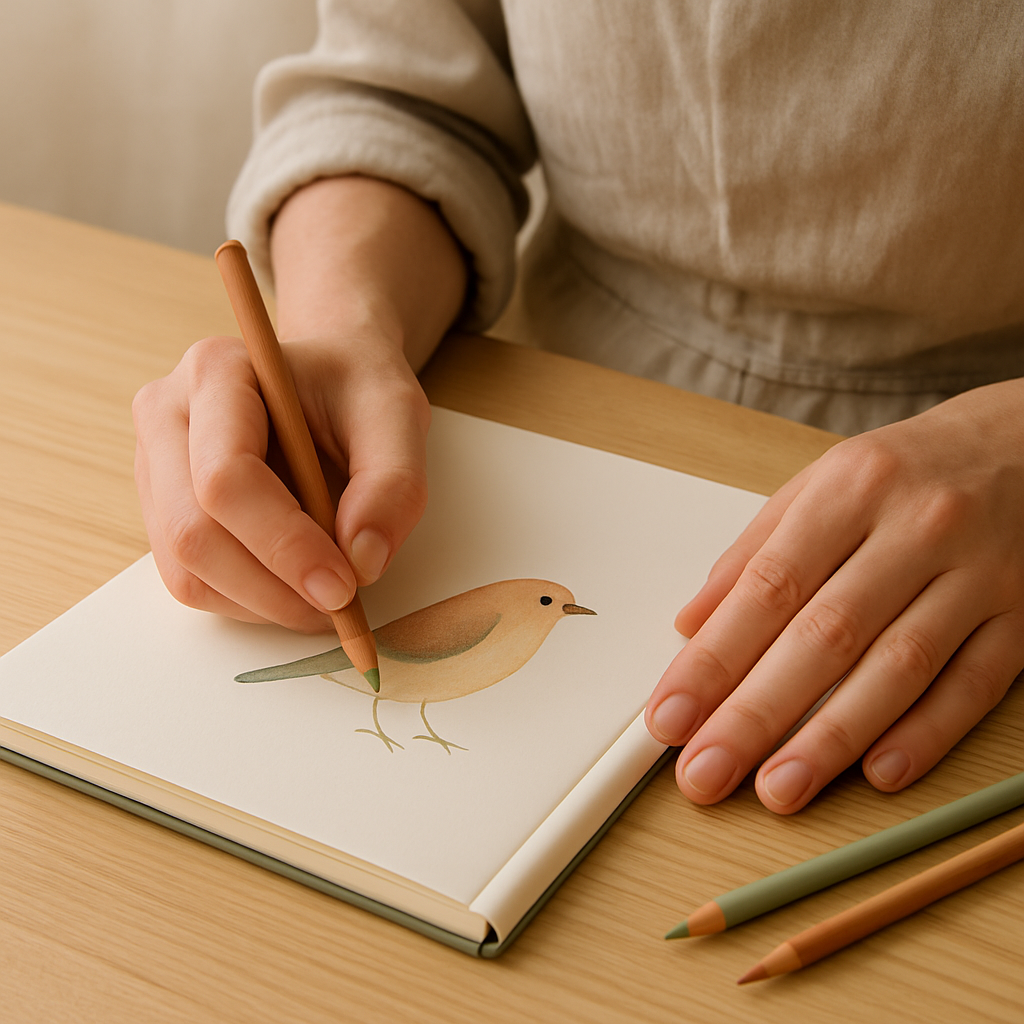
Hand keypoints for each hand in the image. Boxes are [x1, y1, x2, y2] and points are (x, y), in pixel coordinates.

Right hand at [133, 175, 465, 630]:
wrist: (331, 379)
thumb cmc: (357, 388)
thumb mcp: (398, 415)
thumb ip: (392, 483)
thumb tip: (362, 561)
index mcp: (216, 373)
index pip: (226, 479)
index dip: (285, 545)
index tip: (344, 585)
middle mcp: (167, 415)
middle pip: (193, 533)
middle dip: (273, 588)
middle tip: (340, 606)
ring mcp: (155, 466)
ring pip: (186, 569)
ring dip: (262, 603)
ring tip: (325, 596)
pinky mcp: (164, 509)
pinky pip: (191, 581)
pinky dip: (248, 602)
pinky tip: (295, 586)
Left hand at [645, 379, 1023, 812]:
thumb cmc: (905, 470)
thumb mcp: (819, 485)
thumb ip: (753, 553)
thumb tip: (692, 623)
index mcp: (850, 490)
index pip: (768, 588)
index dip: (713, 659)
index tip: (669, 714)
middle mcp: (915, 529)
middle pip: (825, 636)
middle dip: (756, 713)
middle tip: (705, 771)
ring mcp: (977, 574)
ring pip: (899, 667)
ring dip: (833, 737)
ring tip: (777, 788)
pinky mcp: (1022, 615)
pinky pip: (975, 683)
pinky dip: (927, 733)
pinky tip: (878, 772)